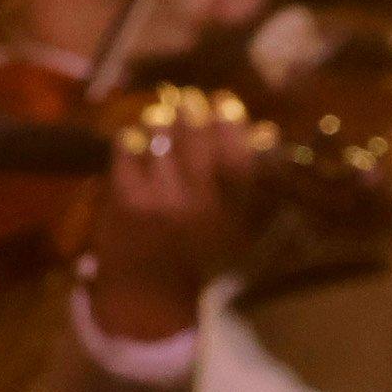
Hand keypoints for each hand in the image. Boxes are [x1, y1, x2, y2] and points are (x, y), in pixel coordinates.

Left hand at [85, 90, 259, 340]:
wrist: (150, 292)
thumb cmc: (203, 257)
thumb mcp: (244, 229)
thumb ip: (258, 183)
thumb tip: (266, 131)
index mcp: (236, 214)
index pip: (239, 156)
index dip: (232, 123)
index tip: (227, 101)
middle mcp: (201, 206)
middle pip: (197, 143)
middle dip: (193, 114)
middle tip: (191, 99)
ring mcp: (161, 202)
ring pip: (161, 142)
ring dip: (162, 121)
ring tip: (163, 113)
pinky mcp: (124, 200)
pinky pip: (127, 153)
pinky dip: (130, 139)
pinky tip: (136, 137)